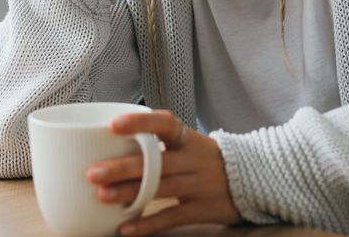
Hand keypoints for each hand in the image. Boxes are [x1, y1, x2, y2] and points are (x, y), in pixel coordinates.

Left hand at [86, 109, 239, 235]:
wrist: (255, 179)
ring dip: (129, 193)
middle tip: (93, 172)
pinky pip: (172, 216)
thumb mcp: (190, 144)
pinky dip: (147, 224)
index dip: (140, 123)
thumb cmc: (208, 160)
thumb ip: (159, 144)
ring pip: (160, 188)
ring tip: (101, 197)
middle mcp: (194, 159)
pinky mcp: (202, 209)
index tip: (113, 125)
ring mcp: (199, 184)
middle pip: (156, 162)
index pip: (165, 122)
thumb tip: (110, 143)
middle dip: (122, 167)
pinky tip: (125, 228)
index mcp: (188, 138)